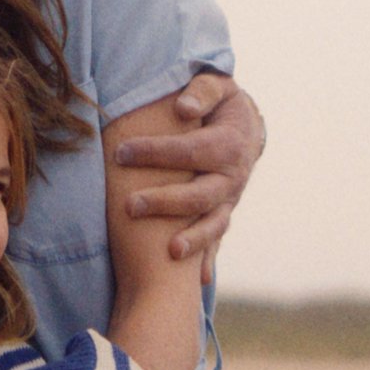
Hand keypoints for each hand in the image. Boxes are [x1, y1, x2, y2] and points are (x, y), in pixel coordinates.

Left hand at [114, 74, 264, 283]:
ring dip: (193, 240)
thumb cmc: (220, 102)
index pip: (191, 150)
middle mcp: (233, 177)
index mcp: (229, 144)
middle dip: (166, 201)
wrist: (247, 125)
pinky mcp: (223, 213)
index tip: (122, 152)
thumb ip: (201, 92)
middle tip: (129, 205)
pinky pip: (217, 240)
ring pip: (214, 224)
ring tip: (168, 253)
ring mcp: (230, 199)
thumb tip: (182, 107)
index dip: (157, 152)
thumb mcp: (216, 87)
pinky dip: (207, 259)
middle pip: (201, 194)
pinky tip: (196, 282)